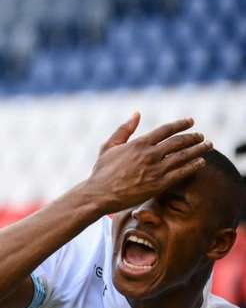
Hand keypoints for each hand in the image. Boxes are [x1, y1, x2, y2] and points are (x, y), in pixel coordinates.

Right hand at [85, 113, 211, 213]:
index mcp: (139, 143)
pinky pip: (182, 173)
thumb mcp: (109, 146)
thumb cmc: (102, 171)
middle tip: (201, 136)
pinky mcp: (159, 184)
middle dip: (193, 137)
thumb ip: (124, 129)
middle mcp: (150, 154)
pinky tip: (201, 163)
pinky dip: (193, 166)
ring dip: (198, 149)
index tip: (190, 121)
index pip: (166, 130)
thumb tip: (136, 113)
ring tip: (208, 146)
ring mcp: (156, 170)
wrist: (99, 194)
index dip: (181, 124)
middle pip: (179, 142)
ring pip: (184, 156)